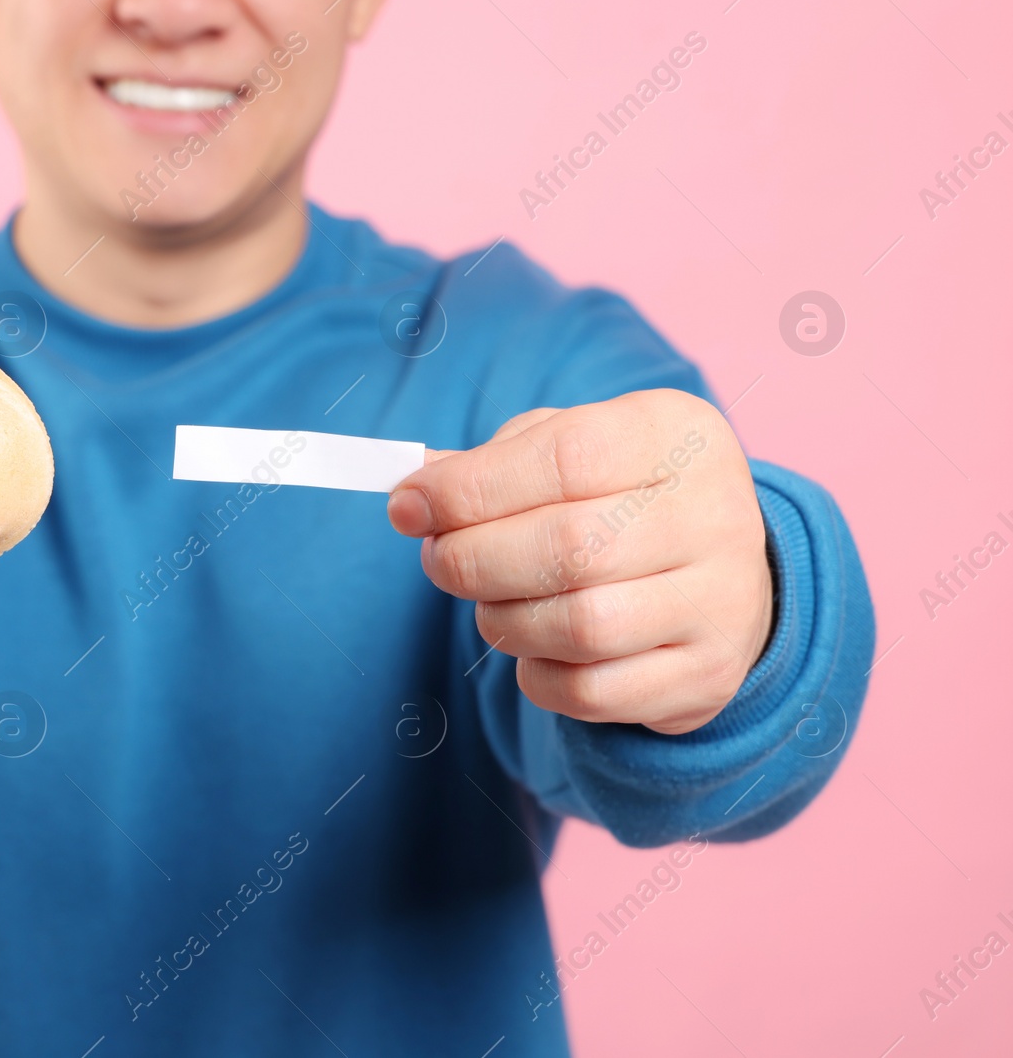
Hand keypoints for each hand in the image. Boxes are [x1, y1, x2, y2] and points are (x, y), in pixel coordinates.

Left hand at [388, 389, 772, 734]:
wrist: (715, 576)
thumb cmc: (618, 498)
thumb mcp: (571, 448)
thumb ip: (494, 464)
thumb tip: (414, 496)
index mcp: (677, 435)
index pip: (566, 457)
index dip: (471, 489)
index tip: (407, 507)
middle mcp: (714, 516)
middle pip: (568, 547)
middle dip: (472, 559)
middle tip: (438, 560)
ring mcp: (721, 603)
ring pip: (579, 627)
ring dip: (503, 620)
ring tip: (491, 601)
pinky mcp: (705, 677)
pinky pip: (590, 692)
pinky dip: (537, 675)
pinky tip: (535, 647)